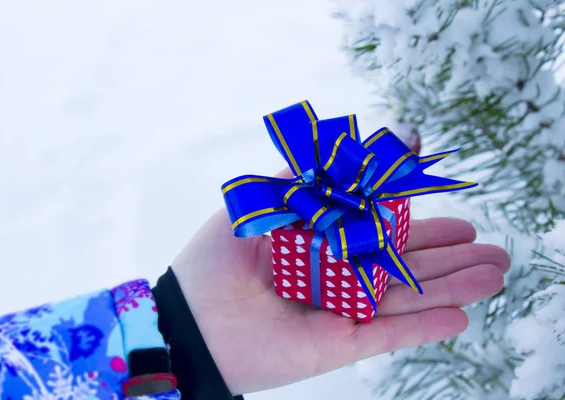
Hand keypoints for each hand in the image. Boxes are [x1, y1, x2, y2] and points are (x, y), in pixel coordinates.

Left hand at [172, 206, 509, 394]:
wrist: (192, 320)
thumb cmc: (218, 257)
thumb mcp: (262, 201)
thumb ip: (308, 177)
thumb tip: (352, 147)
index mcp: (320, 242)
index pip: (380, 230)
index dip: (419, 221)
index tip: (455, 214)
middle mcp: (336, 276)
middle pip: (403, 264)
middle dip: (450, 256)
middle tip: (493, 248)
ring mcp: (341, 310)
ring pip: (407, 297)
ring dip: (453, 286)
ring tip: (495, 272)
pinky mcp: (340, 343)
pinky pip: (392, 334)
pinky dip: (427, 325)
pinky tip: (464, 314)